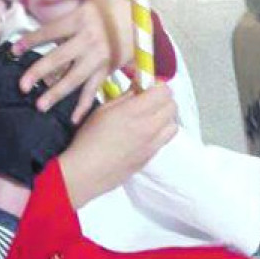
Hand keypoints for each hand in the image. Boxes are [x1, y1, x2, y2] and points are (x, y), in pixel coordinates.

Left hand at [13, 0, 133, 122]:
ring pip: (74, 79)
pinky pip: (93, 89)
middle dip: (38, 73)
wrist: (144, 22)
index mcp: (80, 20)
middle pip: (58, 59)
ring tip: (40, 106)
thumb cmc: (113, 4)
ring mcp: (98, 58)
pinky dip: (85, 105)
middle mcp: (87, 41)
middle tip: (22, 86)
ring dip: (56, 94)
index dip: (30, 41)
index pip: (50, 32)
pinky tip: (74, 119)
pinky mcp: (107, 70)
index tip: (13, 51)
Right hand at [58, 84, 177, 207]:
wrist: (86, 172)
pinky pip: (165, 140)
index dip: (157, 86)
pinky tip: (144, 135)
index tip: (147, 87)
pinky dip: (160, 133)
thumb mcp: (102, 110)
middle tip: (148, 101)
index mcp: (134, 111)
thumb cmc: (88, 139)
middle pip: (172, 106)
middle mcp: (148, 127)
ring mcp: (152, 144)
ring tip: (149, 119)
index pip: (164, 91)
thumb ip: (125, 97)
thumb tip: (138, 88)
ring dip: (164, 118)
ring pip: (173, 124)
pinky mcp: (151, 157)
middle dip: (162, 100)